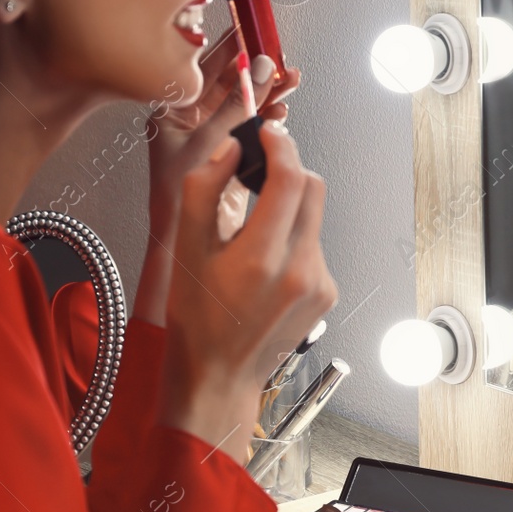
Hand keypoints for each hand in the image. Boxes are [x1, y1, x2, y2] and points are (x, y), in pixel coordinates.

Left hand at [147, 31, 300, 225]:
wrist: (180, 238)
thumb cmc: (177, 197)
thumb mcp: (207, 143)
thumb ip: (236, 107)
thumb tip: (259, 72)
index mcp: (172, 108)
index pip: (204, 66)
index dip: (231, 46)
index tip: (253, 28)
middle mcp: (190, 116)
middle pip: (228, 80)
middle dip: (258, 68)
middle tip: (280, 56)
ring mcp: (209, 132)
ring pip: (242, 100)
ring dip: (267, 90)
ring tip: (289, 80)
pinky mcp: (227, 148)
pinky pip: (250, 122)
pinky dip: (267, 114)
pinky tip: (280, 109)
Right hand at [161, 123, 337, 456]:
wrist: (218, 376)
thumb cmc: (197, 319)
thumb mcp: (185, 249)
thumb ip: (205, 190)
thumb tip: (233, 150)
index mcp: (261, 257)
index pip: (291, 177)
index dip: (281, 145)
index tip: (268, 134)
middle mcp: (300, 270)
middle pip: (312, 188)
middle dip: (287, 170)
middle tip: (258, 171)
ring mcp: (319, 283)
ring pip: (314, 216)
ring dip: (288, 207)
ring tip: (252, 232)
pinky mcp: (327, 293)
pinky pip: (315, 245)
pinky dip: (293, 238)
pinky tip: (266, 263)